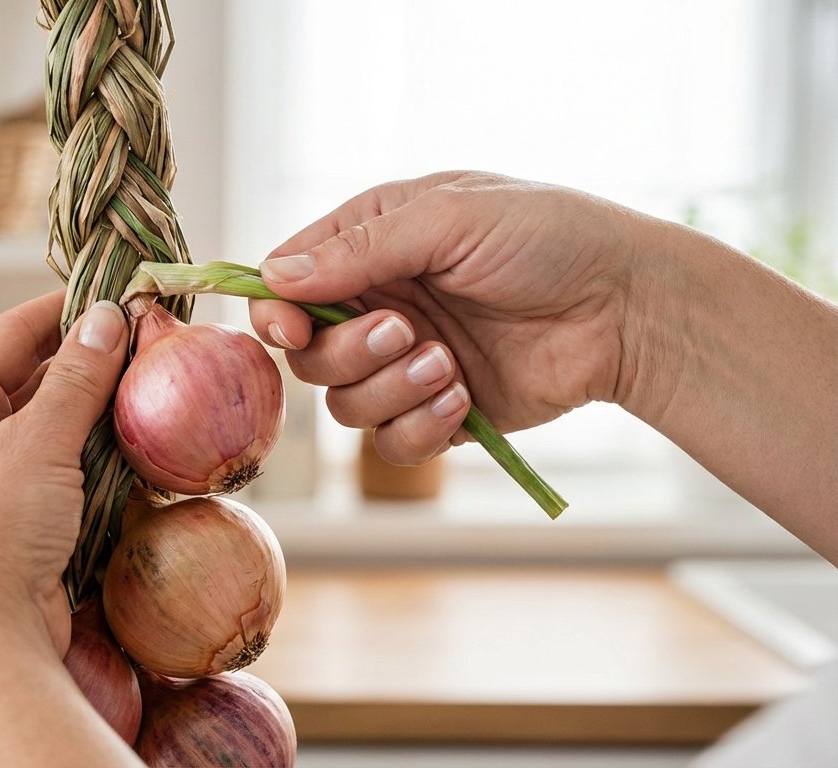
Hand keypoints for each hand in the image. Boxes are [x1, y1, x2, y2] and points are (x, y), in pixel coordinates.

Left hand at [0, 292, 127, 655]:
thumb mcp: (36, 440)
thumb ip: (77, 377)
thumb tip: (109, 316)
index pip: (10, 334)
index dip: (66, 308)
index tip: (122, 289)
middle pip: (34, 381)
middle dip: (92, 364)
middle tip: (153, 340)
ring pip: (57, 432)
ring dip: (102, 415)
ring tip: (157, 387)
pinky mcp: (19, 529)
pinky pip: (67, 478)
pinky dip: (102, 463)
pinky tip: (142, 448)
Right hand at [250, 171, 644, 464]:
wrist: (630, 307)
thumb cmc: (551, 238)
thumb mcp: (452, 218)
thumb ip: (361, 249)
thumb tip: (276, 278)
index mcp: (373, 242)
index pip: (287, 282)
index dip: (277, 312)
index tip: (292, 330)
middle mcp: (380, 303)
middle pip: (307, 355)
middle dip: (345, 353)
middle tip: (406, 332)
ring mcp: (407, 363)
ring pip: (344, 406)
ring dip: (389, 391)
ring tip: (449, 366)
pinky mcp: (438, 414)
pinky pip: (391, 444)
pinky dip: (418, 429)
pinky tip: (461, 402)